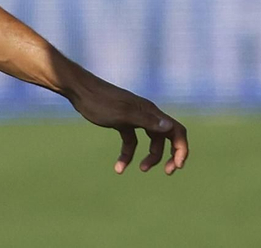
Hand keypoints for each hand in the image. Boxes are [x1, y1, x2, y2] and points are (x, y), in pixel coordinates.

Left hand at [64, 70, 188, 174]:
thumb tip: (170, 128)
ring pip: (150, 141)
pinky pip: (131, 141)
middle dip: (170, 155)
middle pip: (167, 137)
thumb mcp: (122, 114)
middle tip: (168, 171)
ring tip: (141, 169)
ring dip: (150, 157)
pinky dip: (127, 154)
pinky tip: (119, 168)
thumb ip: (146, 121)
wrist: (78, 90)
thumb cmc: (99, 101)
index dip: (182, 148)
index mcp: (150, 112)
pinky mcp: (122, 122)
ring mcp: (134, 118)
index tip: (177, 166)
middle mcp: (146, 114)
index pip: (176, 130)